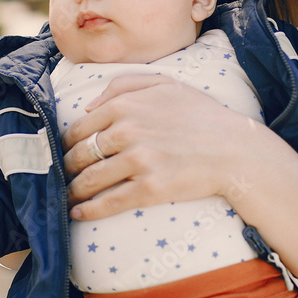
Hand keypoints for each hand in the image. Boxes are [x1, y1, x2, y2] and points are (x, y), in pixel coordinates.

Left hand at [61, 74, 272, 219]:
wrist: (235, 150)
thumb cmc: (201, 115)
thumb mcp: (165, 84)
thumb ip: (123, 85)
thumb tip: (89, 104)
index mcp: (126, 105)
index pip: (81, 127)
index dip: (67, 143)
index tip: (64, 152)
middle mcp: (127, 131)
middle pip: (81, 154)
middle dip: (67, 167)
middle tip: (63, 176)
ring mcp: (138, 161)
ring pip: (90, 179)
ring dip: (73, 190)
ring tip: (68, 196)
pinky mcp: (150, 189)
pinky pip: (109, 202)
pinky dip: (88, 210)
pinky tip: (78, 213)